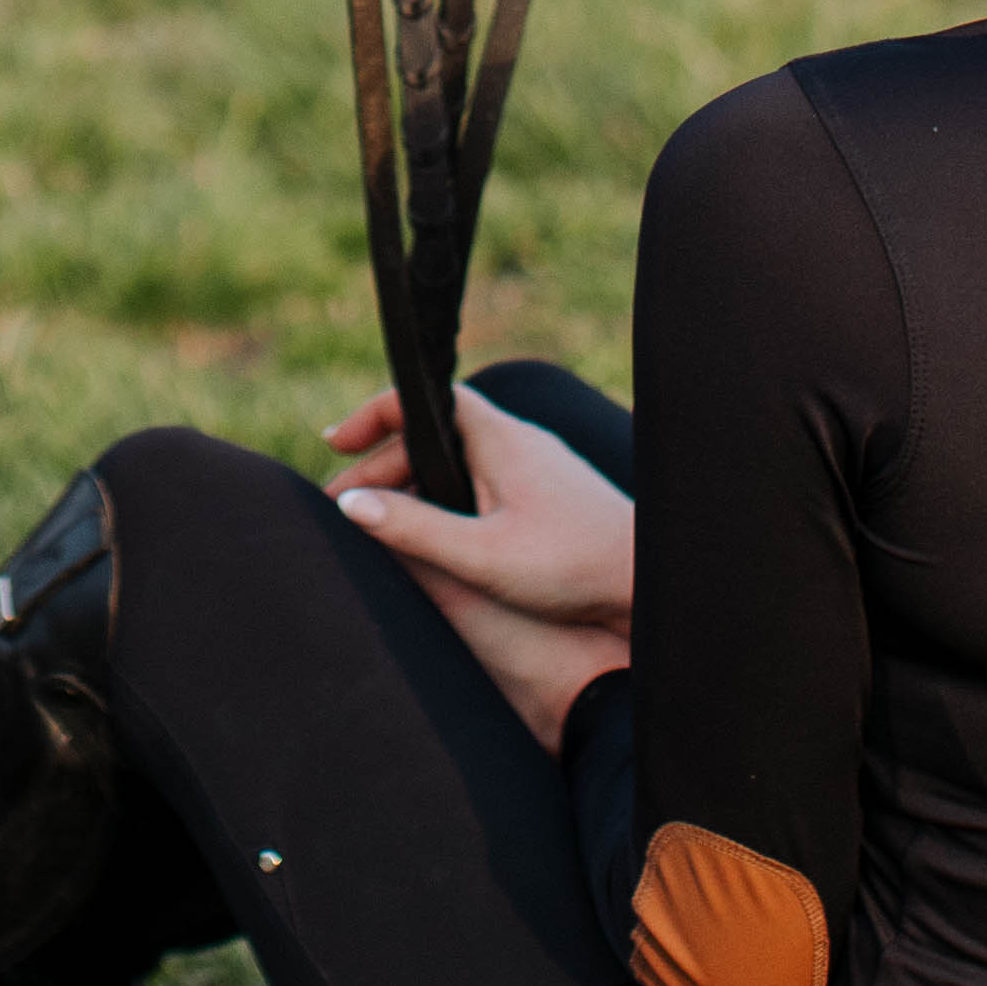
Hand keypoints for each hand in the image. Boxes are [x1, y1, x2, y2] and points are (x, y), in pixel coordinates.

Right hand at [323, 385, 632, 752]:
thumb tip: (351, 504)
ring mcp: (533, 468)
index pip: (421, 399)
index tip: (334, 442)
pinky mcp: (546, 498)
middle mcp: (515, 442)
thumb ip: (415, 529)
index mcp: (498, 437)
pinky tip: (434, 535)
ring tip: (376, 525)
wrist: (651, 586)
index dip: (373, 415)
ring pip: (457, 461)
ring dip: (413, 486)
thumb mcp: (482, 555)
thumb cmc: (573, 566)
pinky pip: (481, 482)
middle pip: (432, 437)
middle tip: (343, 508)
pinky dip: (445, 499)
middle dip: (382, 466)